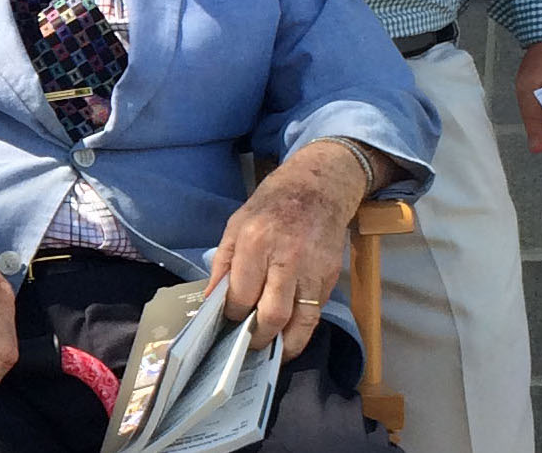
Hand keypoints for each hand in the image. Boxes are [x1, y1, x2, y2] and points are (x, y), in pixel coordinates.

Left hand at [206, 145, 357, 360]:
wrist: (317, 188)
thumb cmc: (269, 206)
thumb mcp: (235, 226)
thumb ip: (223, 265)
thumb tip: (211, 301)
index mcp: (256, 242)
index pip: (242, 294)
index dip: (232, 316)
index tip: (226, 326)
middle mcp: (286, 259)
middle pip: (272, 314)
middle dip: (257, 337)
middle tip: (245, 346)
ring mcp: (312, 270)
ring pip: (301, 322)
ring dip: (284, 345)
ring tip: (268, 353)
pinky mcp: (330, 278)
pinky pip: (315, 314)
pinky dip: (302, 332)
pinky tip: (288, 338)